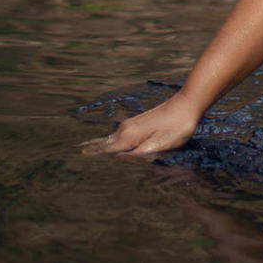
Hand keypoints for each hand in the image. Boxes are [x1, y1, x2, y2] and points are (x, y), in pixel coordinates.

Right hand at [83, 93, 200, 159]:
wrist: (187, 104)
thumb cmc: (177, 126)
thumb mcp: (161, 144)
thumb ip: (140, 153)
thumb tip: (119, 158)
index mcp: (129, 136)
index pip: (106, 150)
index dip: (93, 155)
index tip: (77, 157)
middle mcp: (126, 129)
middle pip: (104, 143)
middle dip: (91, 149)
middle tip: (75, 153)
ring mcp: (131, 125)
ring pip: (110, 138)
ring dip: (98, 144)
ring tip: (83, 149)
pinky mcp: (138, 123)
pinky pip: (117, 135)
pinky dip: (108, 139)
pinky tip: (105, 143)